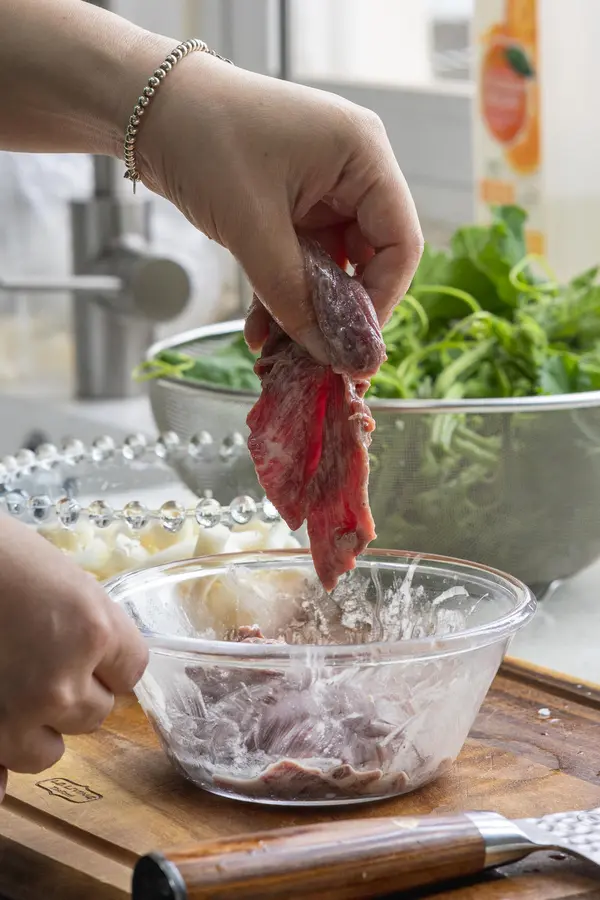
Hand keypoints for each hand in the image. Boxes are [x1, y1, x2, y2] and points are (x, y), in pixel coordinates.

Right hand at [0, 517, 146, 786]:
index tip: (87, 649)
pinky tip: (2, 748)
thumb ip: (92, 633)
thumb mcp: (67, 584)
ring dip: (38, 727)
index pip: (132, 671)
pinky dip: (1, 771)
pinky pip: (4, 775)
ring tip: (12, 688)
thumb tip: (101, 674)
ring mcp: (17, 714)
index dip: (108, 661)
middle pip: (96, 712)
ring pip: (50, 750)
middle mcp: (62, 683)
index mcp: (94, 632)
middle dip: (75, 691)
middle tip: (41, 661)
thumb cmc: (5, 558)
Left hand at [136, 55, 422, 361]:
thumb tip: (329, 354)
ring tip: (281, 353)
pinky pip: (300, 260)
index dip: (381, 302)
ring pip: (331, 268)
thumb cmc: (203, 140)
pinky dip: (283, 294)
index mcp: (363, 156)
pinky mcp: (290, 204)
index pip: (400, 243)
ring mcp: (321, 188)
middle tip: (319, 359)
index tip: (352, 348)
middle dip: (341, 313)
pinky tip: (260, 330)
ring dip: (306, 311)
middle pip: (369, 260)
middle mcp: (352, 170)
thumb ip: (293, 296)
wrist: (145, 107)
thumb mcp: (251, 227)